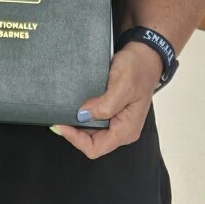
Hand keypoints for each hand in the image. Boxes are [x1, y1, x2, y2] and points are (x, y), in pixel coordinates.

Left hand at [50, 42, 161, 158]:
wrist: (146, 56)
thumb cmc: (138, 69)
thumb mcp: (122, 85)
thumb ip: (104, 105)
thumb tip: (83, 116)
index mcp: (126, 129)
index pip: (95, 147)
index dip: (76, 139)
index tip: (61, 124)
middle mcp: (122, 130)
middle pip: (91, 142)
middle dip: (73, 132)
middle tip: (58, 116)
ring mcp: (117, 122)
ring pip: (91, 132)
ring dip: (76, 124)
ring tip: (64, 110)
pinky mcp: (112, 112)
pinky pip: (94, 121)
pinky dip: (82, 115)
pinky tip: (74, 105)